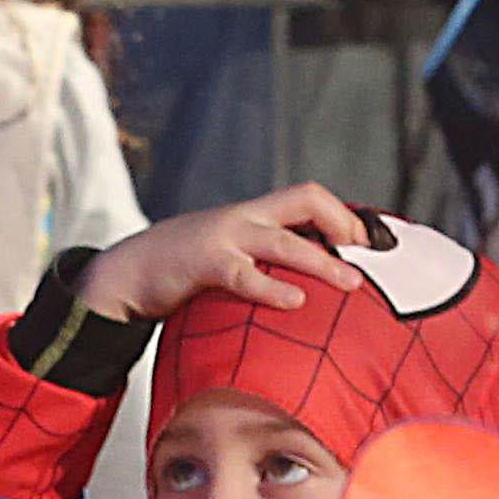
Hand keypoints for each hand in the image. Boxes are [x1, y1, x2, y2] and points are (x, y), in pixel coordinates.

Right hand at [79, 180, 373, 322]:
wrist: (126, 273)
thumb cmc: (183, 271)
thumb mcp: (228, 255)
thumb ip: (262, 261)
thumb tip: (308, 287)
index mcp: (252, 214)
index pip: (309, 197)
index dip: (344, 215)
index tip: (372, 243)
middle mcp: (244, 217)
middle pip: (306, 200)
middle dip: (344, 224)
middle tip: (371, 254)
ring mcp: (223, 237)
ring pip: (284, 240)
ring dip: (323, 261)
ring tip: (352, 283)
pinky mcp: (202, 263)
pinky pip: (244, 274)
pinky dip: (272, 287)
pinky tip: (295, 301)